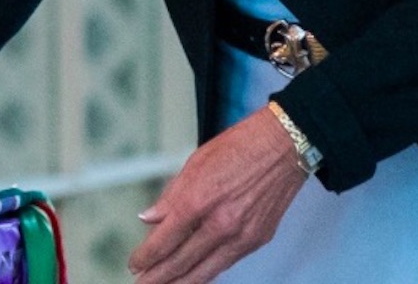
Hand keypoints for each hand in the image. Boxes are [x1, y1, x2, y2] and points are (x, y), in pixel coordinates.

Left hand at [128, 106, 308, 282]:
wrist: (284, 147)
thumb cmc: (238, 147)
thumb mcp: (193, 165)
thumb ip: (170, 197)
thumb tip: (148, 219)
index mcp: (198, 201)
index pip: (164, 240)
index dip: (146, 257)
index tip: (134, 265)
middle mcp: (220, 224)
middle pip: (182, 261)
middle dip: (159, 277)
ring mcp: (242, 235)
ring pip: (206, 270)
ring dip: (182, 283)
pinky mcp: (258, 239)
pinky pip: (227, 263)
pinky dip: (209, 273)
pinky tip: (196, 277)